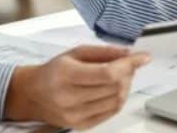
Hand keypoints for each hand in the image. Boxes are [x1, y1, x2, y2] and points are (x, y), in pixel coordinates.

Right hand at [5, 45, 150, 129]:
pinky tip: (116, 90)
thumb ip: (102, 52)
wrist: (33, 94)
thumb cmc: (54, 71)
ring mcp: (75, 114)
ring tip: (121, 76)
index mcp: (66, 75)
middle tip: (128, 64)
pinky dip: (119, 99)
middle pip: (114, 87)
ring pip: (115, 101)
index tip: (142, 57)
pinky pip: (110, 112)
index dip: (128, 64)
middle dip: (128, 73)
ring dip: (125, 87)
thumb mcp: (75, 53)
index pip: (107, 73)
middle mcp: (69, 97)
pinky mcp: (80, 125)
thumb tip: (127, 53)